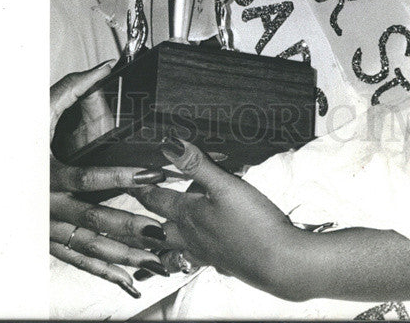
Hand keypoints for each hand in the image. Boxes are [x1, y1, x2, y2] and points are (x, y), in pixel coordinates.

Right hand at [50, 62, 172, 298]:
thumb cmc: (17, 139)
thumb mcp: (41, 110)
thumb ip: (74, 88)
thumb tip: (106, 67)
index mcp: (50, 174)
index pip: (91, 178)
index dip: (124, 177)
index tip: (155, 174)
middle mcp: (50, 206)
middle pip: (96, 221)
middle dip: (132, 226)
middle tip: (165, 230)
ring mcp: (49, 229)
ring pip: (91, 247)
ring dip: (125, 255)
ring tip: (158, 258)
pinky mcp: (51, 242)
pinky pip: (80, 262)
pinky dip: (105, 273)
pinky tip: (130, 281)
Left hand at [135, 137, 310, 297]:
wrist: (279, 262)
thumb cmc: (253, 225)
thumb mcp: (225, 186)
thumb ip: (197, 165)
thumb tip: (169, 145)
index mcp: (190, 215)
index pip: (157, 199)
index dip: (143, 187)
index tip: (130, 179)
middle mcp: (193, 237)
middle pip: (161, 228)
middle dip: (146, 219)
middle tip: (133, 214)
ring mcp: (207, 252)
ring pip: (176, 249)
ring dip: (163, 244)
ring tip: (153, 243)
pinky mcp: (223, 262)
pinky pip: (197, 260)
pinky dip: (189, 257)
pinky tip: (196, 254)